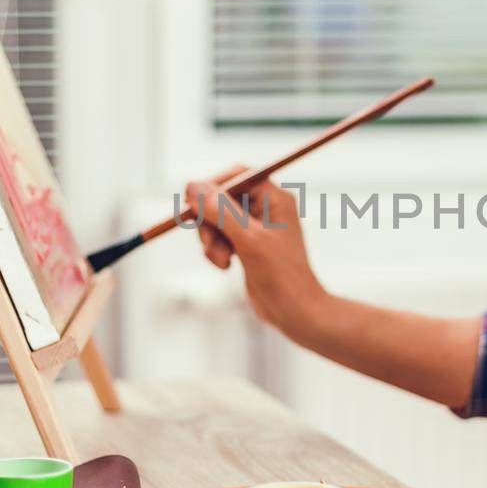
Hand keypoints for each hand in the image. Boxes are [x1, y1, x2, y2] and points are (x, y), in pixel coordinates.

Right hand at [185, 168, 329, 338]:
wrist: (295, 312)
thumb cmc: (281, 275)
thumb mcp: (248, 240)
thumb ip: (221, 211)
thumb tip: (192, 185)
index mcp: (274, 199)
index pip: (237, 175)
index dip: (212, 186)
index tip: (192, 204)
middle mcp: (266, 208)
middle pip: (221, 197)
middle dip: (209, 220)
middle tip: (208, 241)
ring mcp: (255, 227)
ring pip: (216, 219)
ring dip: (210, 239)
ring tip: (221, 260)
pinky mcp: (246, 245)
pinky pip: (219, 236)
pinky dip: (215, 249)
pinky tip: (226, 266)